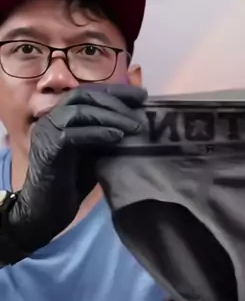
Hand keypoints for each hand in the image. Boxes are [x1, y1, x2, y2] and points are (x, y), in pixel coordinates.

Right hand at [7, 84, 146, 256]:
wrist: (49, 208)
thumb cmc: (74, 181)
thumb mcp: (95, 150)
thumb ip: (106, 133)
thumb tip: (135, 119)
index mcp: (61, 116)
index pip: (88, 93)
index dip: (115, 91)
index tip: (141, 95)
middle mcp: (51, 118)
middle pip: (83, 97)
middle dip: (115, 100)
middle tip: (140, 109)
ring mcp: (47, 131)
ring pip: (79, 112)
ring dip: (110, 116)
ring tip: (134, 126)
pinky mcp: (48, 148)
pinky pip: (74, 134)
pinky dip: (98, 133)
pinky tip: (118, 137)